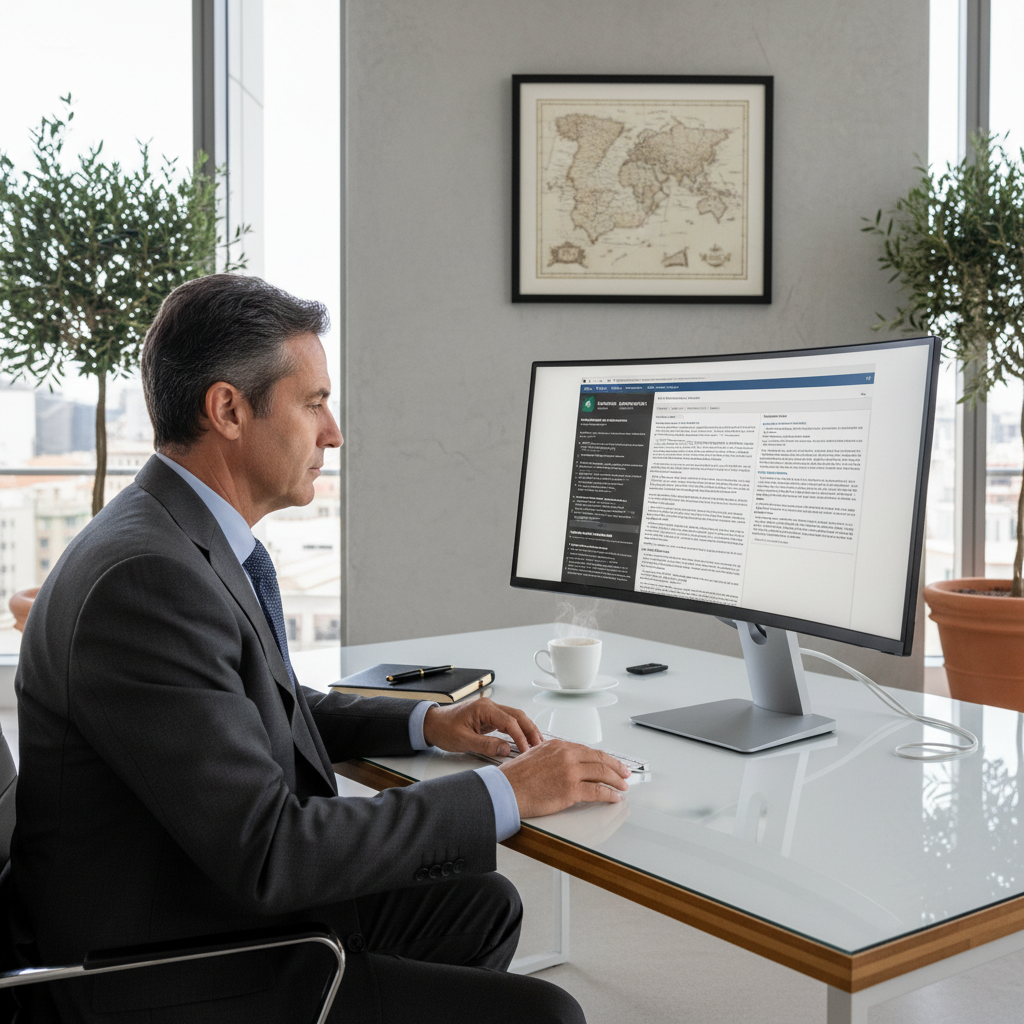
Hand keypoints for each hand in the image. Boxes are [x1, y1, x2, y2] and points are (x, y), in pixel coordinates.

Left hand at [422, 698, 542, 758]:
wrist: (431, 723)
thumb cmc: (443, 728)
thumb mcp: (463, 740)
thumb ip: (486, 745)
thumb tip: (505, 749)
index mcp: (484, 708)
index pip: (509, 722)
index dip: (520, 736)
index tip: (527, 749)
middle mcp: (489, 707)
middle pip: (517, 716)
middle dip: (530, 730)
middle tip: (540, 745)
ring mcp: (490, 712)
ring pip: (515, 718)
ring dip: (526, 730)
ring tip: (536, 744)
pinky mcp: (489, 718)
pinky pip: (508, 723)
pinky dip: (518, 731)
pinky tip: (524, 740)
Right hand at [498, 738, 630, 816]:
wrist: (506, 790)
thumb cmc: (515, 777)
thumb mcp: (535, 755)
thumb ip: (553, 757)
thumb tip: (566, 764)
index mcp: (558, 745)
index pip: (587, 750)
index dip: (603, 758)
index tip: (611, 763)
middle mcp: (566, 755)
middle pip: (599, 759)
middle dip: (615, 766)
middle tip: (625, 773)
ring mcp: (570, 771)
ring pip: (601, 773)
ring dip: (616, 780)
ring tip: (623, 786)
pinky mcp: (571, 789)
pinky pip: (597, 791)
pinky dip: (609, 794)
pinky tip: (614, 796)